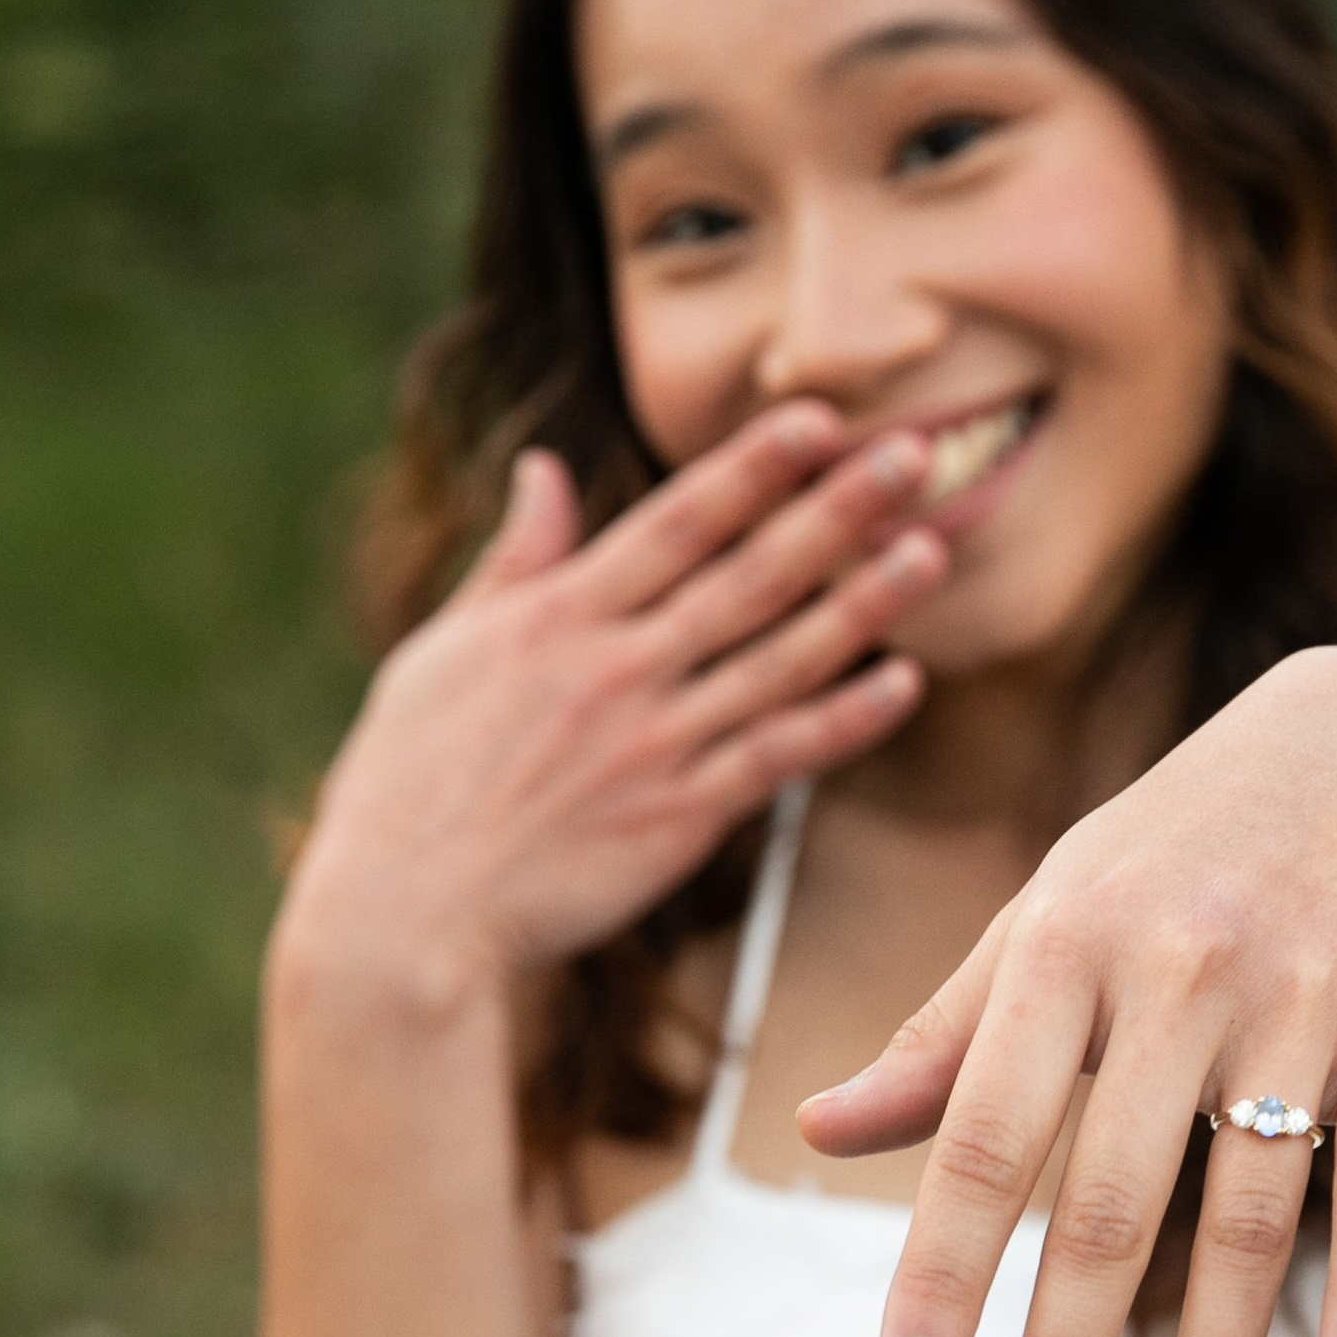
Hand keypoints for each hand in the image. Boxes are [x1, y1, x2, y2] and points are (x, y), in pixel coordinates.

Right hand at [280, 404, 946, 1008]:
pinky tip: (904, 682)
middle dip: (837, 508)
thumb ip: (511, 562)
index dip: (755, 465)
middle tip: (914, 454)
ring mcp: (655, 743)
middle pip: (750, 573)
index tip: (821, 419)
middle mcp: (617, 668)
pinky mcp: (680, 817)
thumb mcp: (441, 652)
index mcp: (557, 617)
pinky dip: (846, 720)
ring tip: (932, 549)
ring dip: (865, 602)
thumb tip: (544, 469)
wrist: (404, 917)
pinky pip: (780, 757)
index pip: (676, 520)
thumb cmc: (409, 783)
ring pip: (781, 658)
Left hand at [800, 646, 1336, 1336]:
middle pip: (1109, 1202)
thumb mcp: (1044, 918)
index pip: (982, 1135)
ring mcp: (1302, 996)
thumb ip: (942, 1036)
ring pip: (1252, 1212)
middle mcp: (1177, 972)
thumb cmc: (1165, 856)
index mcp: (1062, 948)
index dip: (942, 1268)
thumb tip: (814, 1132)